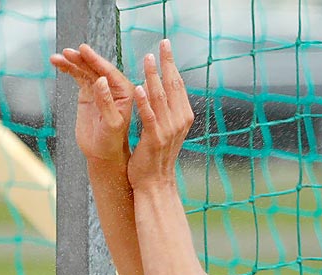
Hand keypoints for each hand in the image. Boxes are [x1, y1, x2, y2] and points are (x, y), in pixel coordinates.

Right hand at [49, 43, 132, 168]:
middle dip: (81, 59)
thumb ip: (106, 102)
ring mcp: (99, 88)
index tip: (83, 50)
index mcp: (124, 91)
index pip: (109, 71)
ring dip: (72, 62)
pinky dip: (69, 70)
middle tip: (68, 52)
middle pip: (96, 67)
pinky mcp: (88, 93)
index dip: (95, 60)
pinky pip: (78, 77)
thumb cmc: (111, 141)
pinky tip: (59, 63)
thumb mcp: (111, 124)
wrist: (102, 153)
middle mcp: (113, 86)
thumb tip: (101, 80)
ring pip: (85, 70)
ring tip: (58, 57)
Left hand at [128, 39, 194, 190]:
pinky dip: (144, 102)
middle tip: (162, 42)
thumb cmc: (156, 158)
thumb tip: (165, 92)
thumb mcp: (167, 131)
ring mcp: (168, 131)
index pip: (178, 85)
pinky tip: (138, 88)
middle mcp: (179, 121)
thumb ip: (167, 112)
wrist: (155, 184)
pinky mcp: (154, 140)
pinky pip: (149, 117)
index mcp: (183, 117)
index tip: (166, 47)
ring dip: (154, 77)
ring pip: (161, 98)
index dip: (172, 64)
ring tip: (148, 59)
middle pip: (173, 86)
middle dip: (167, 63)